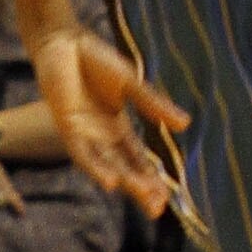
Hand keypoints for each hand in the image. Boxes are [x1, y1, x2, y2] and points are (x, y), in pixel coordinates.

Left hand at [30, 27, 187, 216]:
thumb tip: (186, 124)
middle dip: (141, 189)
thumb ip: (154, 106)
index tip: (166, 198)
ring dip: (125, 183)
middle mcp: (101, 137)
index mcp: (117, 127)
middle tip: (157, 209)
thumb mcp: (132, 84)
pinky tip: (112, 182)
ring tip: (144, 197)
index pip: (137, 160)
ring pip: (108, 166)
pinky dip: (98, 168)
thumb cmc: (96, 61)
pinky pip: (84, 155)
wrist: (65, 43)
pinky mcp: (69, 129)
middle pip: (124, 169)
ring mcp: (85, 135)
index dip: (151, 179)